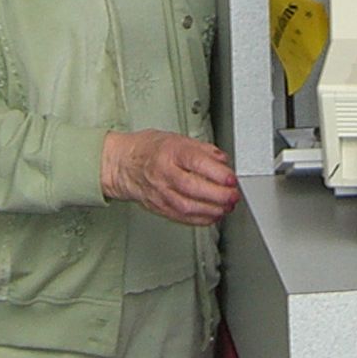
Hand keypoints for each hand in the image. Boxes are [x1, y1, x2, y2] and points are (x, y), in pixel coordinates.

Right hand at [101, 129, 239, 225]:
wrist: (123, 165)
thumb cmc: (149, 150)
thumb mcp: (177, 138)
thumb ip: (203, 149)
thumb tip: (223, 161)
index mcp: (170, 152)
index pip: (196, 162)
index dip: (217, 172)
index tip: (231, 178)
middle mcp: (164, 174)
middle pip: (193, 188)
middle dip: (218, 195)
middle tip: (233, 195)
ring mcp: (160, 193)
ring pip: (188, 207)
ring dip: (212, 210)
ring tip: (227, 207)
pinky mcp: (159, 207)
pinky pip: (182, 217)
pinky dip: (201, 219)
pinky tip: (213, 215)